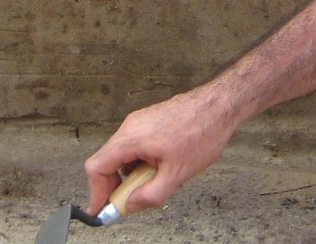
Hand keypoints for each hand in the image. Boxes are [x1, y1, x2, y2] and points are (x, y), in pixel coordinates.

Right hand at [83, 84, 243, 215]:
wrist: (219, 106)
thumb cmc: (202, 132)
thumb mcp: (176, 174)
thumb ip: (150, 194)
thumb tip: (131, 205)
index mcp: (131, 137)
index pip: (97, 166)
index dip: (96, 191)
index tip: (101, 209)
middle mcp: (130, 126)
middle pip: (107, 161)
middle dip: (115, 185)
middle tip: (130, 200)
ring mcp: (140, 121)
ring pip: (123, 154)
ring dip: (130, 174)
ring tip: (154, 181)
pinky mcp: (150, 121)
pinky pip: (135, 145)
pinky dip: (140, 162)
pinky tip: (161, 167)